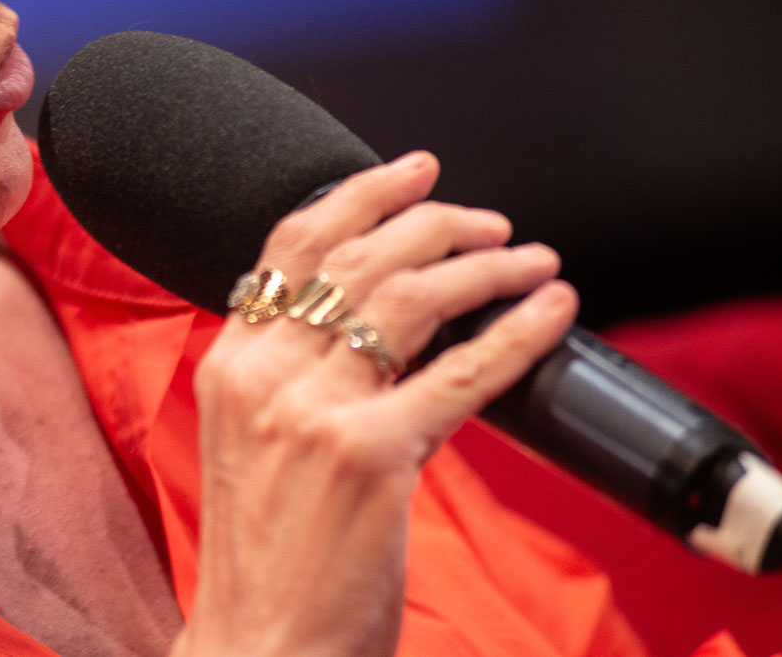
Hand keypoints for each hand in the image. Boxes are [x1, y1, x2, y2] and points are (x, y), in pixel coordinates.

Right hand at [170, 152, 577, 656]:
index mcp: (229, 365)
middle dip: (435, 222)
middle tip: (489, 220)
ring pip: (409, 298)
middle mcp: (264, 373)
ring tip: (529, 257)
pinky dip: (517, 332)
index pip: (291, 246)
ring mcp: (316, 410)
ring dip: (483, 265)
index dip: (357, 195)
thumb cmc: (267, 562)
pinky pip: (462, 372)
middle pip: (357, 257)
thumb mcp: (253, 447)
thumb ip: (293, 380)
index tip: (410, 172)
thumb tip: (383, 335)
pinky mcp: (374, 455)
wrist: (261, 646)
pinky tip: (552, 309)